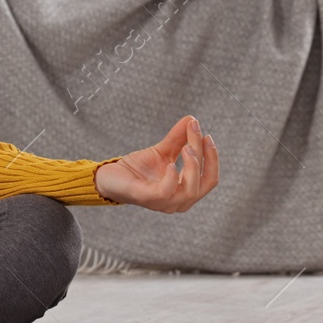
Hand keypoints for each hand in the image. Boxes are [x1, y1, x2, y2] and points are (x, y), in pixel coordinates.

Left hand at [93, 115, 217, 212]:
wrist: (110, 178)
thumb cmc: (138, 169)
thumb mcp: (162, 151)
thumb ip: (178, 139)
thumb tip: (192, 119)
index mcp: (186, 191)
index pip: (210, 177)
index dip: (212, 156)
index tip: (206, 133)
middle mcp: (180, 202)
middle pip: (205, 182)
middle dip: (206, 157)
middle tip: (198, 134)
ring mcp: (164, 204)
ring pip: (191, 190)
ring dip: (193, 165)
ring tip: (186, 146)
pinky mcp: (147, 198)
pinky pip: (166, 192)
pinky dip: (172, 177)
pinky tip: (170, 163)